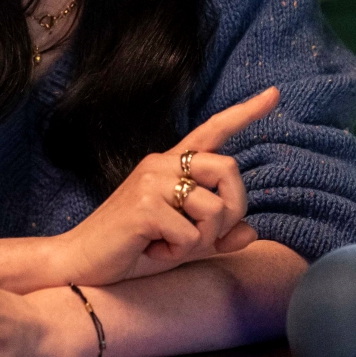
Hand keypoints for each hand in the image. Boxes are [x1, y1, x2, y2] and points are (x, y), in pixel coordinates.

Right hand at [52, 86, 278, 287]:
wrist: (80, 264)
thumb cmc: (131, 250)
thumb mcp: (182, 243)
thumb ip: (216, 236)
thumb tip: (252, 234)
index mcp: (169, 165)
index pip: (213, 131)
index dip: (246, 113)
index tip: (274, 93)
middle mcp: (161, 164)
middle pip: (229, 169)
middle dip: (233, 208)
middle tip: (207, 235)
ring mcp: (151, 182)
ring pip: (215, 207)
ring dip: (202, 238)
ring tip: (169, 245)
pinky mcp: (145, 206)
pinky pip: (192, 234)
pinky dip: (178, 252)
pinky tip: (152, 250)